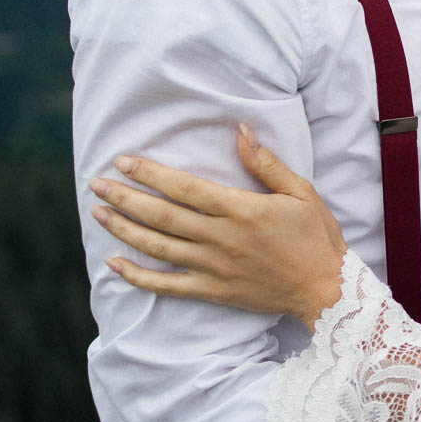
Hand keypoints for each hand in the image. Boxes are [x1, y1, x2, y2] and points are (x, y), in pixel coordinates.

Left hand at [90, 124, 347, 326]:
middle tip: (95, 184)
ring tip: (98, 214)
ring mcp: (213, 267)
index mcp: (241, 210)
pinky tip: (114, 264)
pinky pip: (166, 285)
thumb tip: (240, 130)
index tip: (124, 161)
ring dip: (124, 230)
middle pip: (162, 215)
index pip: (184, 187)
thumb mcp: (301, 192)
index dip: (150, 173)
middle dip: (124, 198)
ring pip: (158, 247)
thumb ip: (266, 163)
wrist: (325, 288)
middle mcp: (221, 238)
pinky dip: (137, 276)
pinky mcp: (212, 291)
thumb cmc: (316, 236)